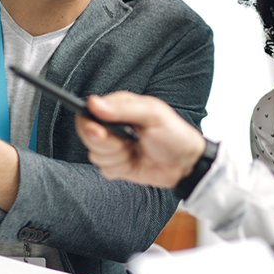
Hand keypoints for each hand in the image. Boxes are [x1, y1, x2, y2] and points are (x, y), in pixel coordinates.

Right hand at [78, 92, 206, 188]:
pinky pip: (104, 169)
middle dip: (106, 143)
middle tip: (126, 144)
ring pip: (95, 154)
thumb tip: (93, 104)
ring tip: (135, 151)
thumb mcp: (153, 115)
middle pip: (87, 134)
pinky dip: (119, 169)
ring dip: (116, 157)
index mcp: (119, 107)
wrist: (186, 164)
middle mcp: (112, 125)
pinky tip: (133, 162)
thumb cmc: (174, 134)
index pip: (88, 112)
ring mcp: (114, 146)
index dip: (88, 123)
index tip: (100, 132)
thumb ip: (123, 109)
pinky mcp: (116, 164)